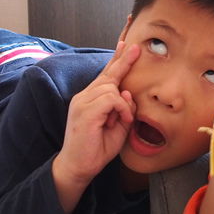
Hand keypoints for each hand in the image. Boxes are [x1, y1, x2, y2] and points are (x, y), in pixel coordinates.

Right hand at [52, 42, 139, 207]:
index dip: (116, 60)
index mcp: (90, 99)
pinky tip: (120, 120)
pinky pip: (111, 98)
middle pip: (107, 74)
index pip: (105, 76)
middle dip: (123, 61)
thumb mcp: (118, 128)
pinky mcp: (85, 110)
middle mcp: (84, 97)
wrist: (78, 167)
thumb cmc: (96, 149)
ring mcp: (82, 102)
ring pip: (111, 87)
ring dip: (123, 104)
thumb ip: (124, 110)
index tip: (124, 45)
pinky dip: (121, 108)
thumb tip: (129, 93)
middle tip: (135, 48)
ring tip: (121, 121)